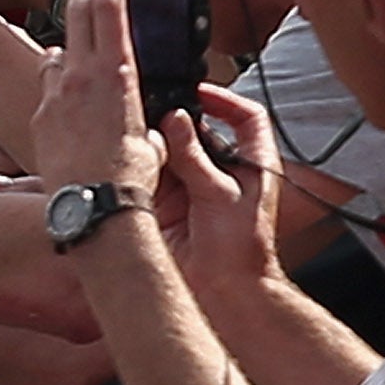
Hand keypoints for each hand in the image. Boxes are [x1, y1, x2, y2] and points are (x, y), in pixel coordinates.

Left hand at [34, 0, 171, 199]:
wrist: (93, 208)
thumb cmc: (131, 178)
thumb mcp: (151, 138)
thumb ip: (142, 117)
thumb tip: (142, 120)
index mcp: (114, 74)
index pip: (110, 10)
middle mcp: (80, 78)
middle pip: (79, 13)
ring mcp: (55, 95)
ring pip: (60, 48)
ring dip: (71, 30)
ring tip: (79, 13)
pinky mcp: (41, 117)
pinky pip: (49, 83)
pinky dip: (58, 72)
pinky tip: (62, 72)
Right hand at [154, 79, 283, 300]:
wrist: (224, 292)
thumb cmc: (240, 249)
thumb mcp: (220, 194)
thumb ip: (195, 155)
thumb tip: (175, 119)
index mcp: (252, 164)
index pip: (247, 118)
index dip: (226, 99)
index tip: (198, 92)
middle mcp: (224, 173)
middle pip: (201, 131)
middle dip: (178, 120)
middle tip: (155, 108)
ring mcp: (197, 187)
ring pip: (174, 150)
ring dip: (158, 143)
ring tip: (140, 133)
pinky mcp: (172, 203)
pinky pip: (155, 174)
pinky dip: (144, 165)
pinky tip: (132, 158)